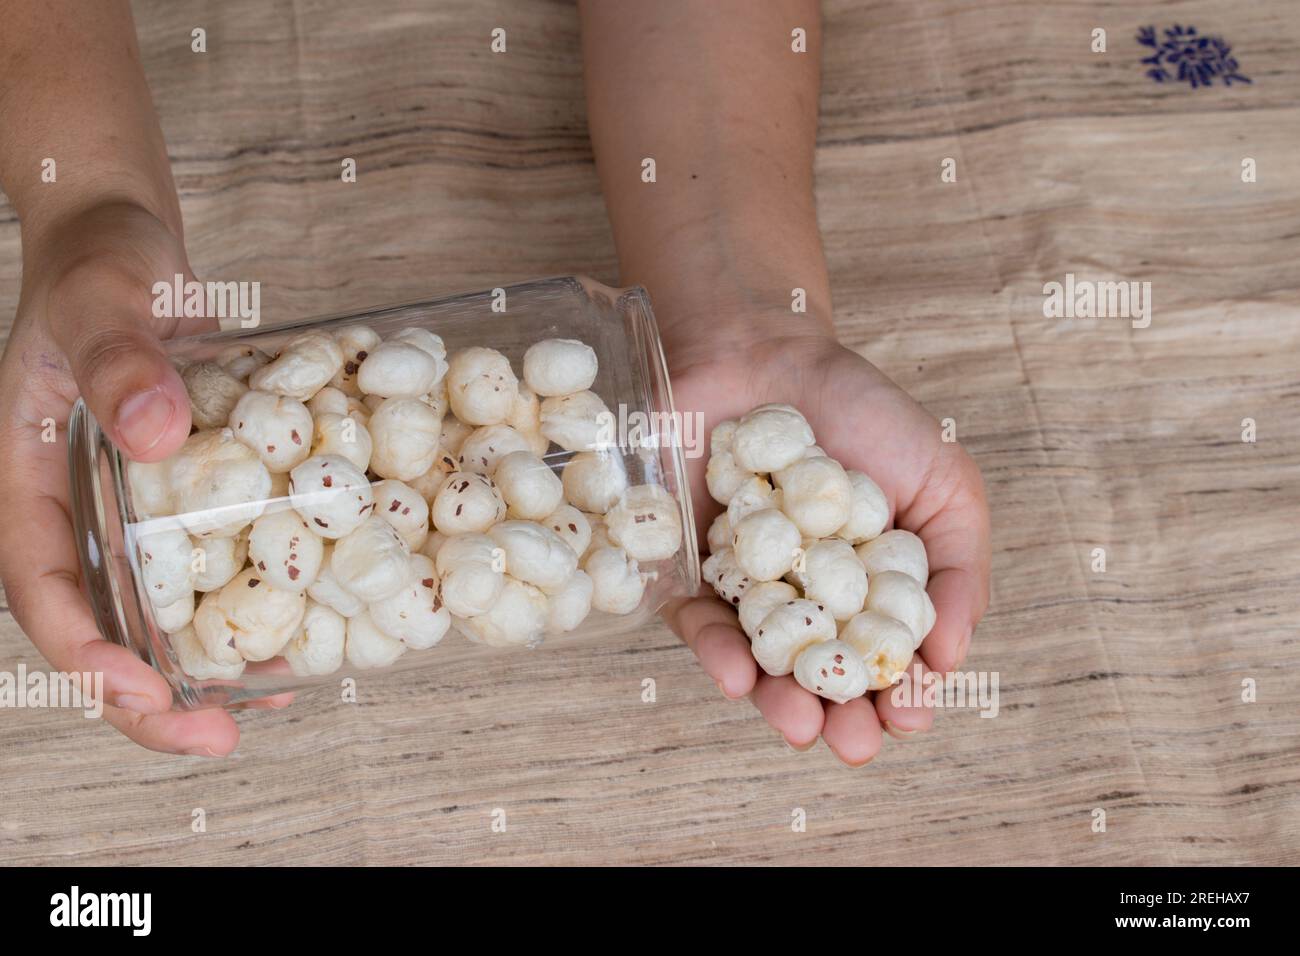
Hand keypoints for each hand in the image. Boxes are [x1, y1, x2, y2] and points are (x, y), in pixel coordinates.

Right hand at [0, 201, 240, 755]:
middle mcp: (73, 508)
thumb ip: (117, 356)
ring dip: (200, 670)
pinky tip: (294, 639)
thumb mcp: (105, 298)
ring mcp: (126, 510)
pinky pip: (205, 568)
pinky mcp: (180, 499)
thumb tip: (154, 431)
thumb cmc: (102, 263)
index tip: (140, 687)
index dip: (83, 652)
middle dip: (145, 696)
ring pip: (153, 611)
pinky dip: (242, 607)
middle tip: (214, 738)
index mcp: (24, 478)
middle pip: (96, 624)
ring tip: (269, 705)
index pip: (38, 586)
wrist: (133, 247)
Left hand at [664, 328, 990, 764]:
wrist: (767, 350)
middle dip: (840, 718)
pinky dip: (715, 651)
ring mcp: (748, 588)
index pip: (886, 659)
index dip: (901, 696)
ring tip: (801, 727)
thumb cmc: (864, 415)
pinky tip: (738, 676)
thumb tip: (949, 658)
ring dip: (778, 703)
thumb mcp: (944, 485)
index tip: (910, 717)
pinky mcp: (688, 568)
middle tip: (854, 745)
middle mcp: (807, 600)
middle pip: (822, 676)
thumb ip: (959, 568)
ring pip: (760, 664)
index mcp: (870, 590)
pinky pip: (698, 620)